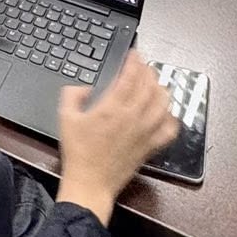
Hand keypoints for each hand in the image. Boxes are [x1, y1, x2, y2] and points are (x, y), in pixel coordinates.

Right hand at [54, 57, 180, 224]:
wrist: (90, 182)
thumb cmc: (78, 152)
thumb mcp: (65, 117)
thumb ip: (73, 95)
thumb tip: (86, 87)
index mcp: (112, 108)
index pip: (131, 76)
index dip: (135, 61)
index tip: (134, 54)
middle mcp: (132, 117)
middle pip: (150, 85)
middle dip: (148, 71)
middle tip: (143, 66)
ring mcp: (145, 132)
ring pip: (163, 103)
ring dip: (161, 89)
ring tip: (155, 84)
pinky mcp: (151, 146)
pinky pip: (170, 129)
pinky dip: (171, 117)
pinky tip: (164, 112)